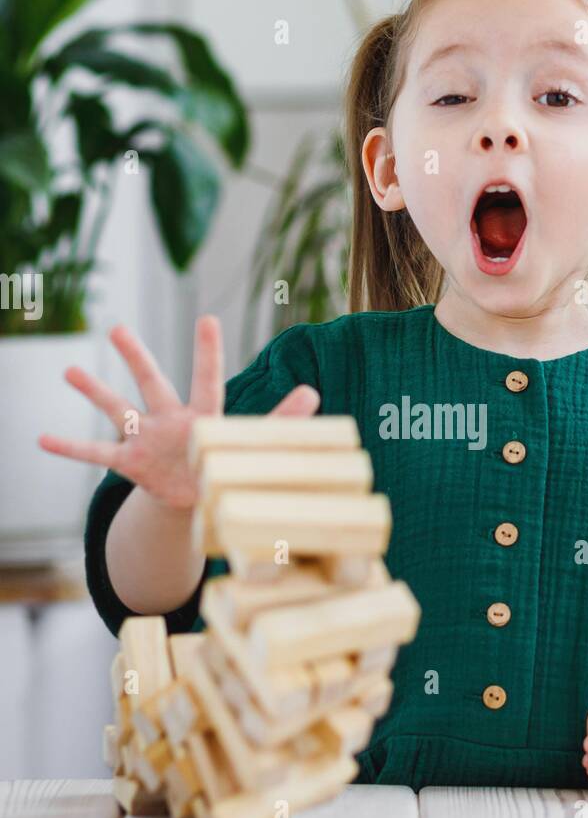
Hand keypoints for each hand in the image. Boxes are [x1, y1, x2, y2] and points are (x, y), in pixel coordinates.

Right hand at [38, 315, 320, 510]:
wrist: (202, 499)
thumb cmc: (230, 463)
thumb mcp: (257, 445)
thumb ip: (282, 421)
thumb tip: (314, 393)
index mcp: (205, 416)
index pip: (209, 379)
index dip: (208, 352)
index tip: (207, 318)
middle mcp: (172, 420)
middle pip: (152, 383)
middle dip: (136, 357)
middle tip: (115, 327)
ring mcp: (148, 440)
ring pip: (117, 410)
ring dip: (93, 392)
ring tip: (68, 370)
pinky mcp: (132, 464)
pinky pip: (96, 454)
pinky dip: (70, 448)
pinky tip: (42, 438)